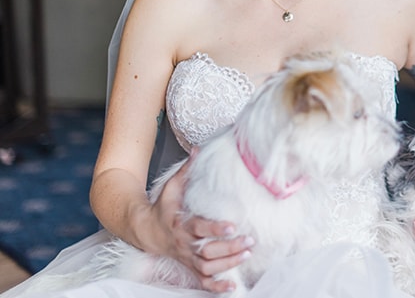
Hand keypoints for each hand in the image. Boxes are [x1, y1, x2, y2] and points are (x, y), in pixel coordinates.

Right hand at [153, 152, 254, 291]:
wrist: (146, 231)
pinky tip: (232, 286)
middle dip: (229, 248)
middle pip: (207, 251)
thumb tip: (198, 148)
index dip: (215, 228)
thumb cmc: (163, 206)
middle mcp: (184, 244)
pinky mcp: (188, 267)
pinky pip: (201, 281)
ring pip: (207, 267)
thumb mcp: (172, 187)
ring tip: (247, 254)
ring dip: (228, 264)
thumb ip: (187, 170)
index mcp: (181, 224)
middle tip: (249, 241)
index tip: (232, 225)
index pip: (199, 228)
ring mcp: (187, 258)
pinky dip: (216, 287)